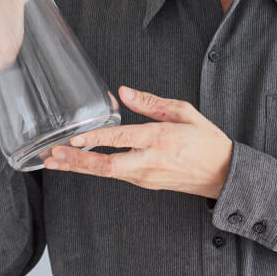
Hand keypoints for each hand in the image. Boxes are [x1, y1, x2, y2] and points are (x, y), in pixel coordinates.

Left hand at [44, 87, 233, 199]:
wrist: (223, 175)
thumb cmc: (206, 140)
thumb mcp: (184, 112)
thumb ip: (152, 103)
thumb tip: (124, 91)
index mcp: (161, 140)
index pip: (123, 139)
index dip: (97, 139)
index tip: (75, 138)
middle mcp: (150, 162)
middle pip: (108, 166)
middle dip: (78, 161)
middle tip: (53, 156)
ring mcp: (146, 176)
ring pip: (107, 174)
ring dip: (80, 167)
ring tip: (55, 161)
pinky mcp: (144, 183)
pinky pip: (115, 176)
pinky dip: (93, 169)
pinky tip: (78, 163)